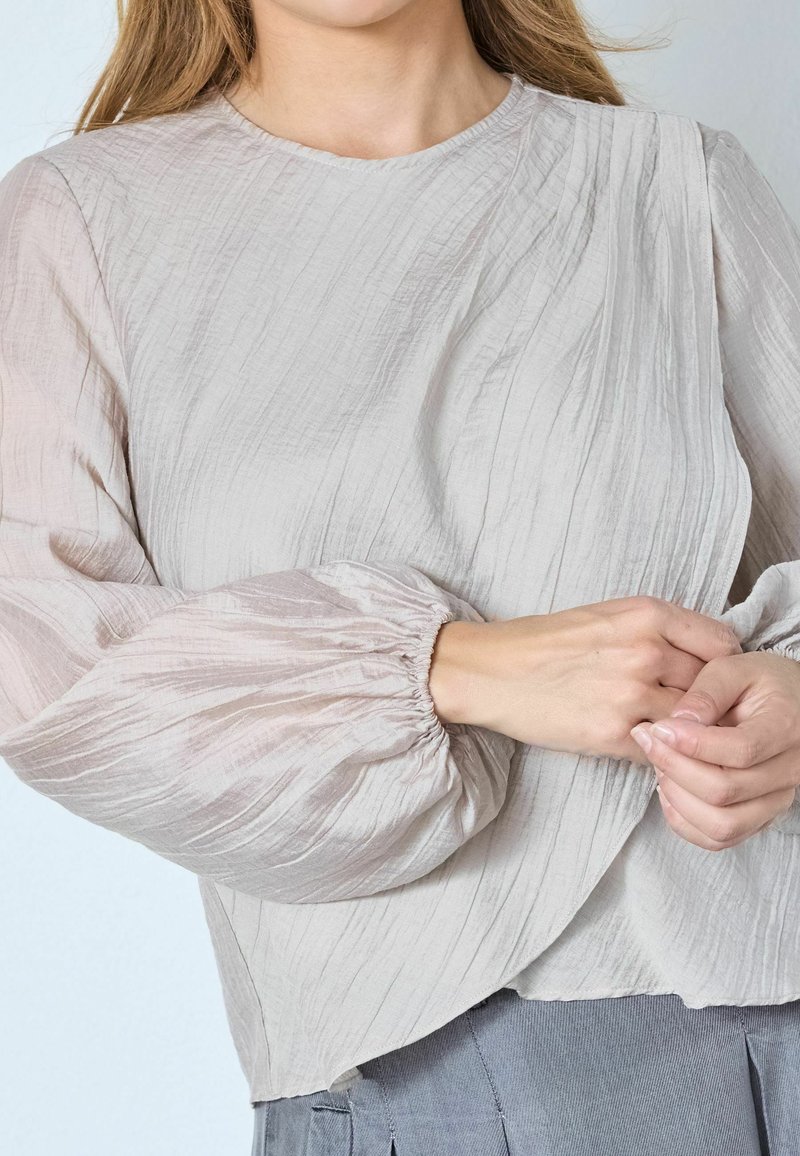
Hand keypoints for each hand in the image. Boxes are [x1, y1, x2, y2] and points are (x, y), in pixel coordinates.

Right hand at [428, 594, 741, 760]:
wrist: (489, 671)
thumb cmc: (544, 642)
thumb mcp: (606, 614)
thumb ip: (658, 630)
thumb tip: (705, 657)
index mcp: (646, 614)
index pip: (722, 643)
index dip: (720, 664)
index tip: (711, 677)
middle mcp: (645, 651)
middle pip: (712, 685)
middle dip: (706, 700)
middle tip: (691, 709)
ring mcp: (631, 695)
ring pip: (692, 721)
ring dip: (686, 730)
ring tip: (669, 729)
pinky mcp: (613, 734)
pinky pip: (663, 748)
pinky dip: (660, 750)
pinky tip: (644, 742)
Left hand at [629, 650, 799, 848]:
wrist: (792, 703)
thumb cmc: (761, 683)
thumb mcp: (733, 669)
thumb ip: (705, 693)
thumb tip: (676, 724)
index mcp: (785, 727)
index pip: (740, 751)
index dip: (691, 744)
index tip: (659, 727)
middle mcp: (788, 771)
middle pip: (724, 791)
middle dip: (673, 767)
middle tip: (649, 740)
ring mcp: (776, 799)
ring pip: (722, 824)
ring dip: (678, 798)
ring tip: (661, 765)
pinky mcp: (761, 816)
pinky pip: (720, 838)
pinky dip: (685, 821)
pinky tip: (670, 790)